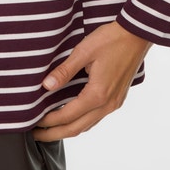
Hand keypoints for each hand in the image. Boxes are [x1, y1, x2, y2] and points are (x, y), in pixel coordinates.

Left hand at [34, 21, 151, 140]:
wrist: (137, 35)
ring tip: (50, 129)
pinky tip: (71, 117)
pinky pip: (96, 118)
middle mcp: (107, 104)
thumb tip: (46, 85)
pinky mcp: (117, 99)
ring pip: (87, 125)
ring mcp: (114, 103)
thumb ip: (65, 70)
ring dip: (67, 130)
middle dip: (54, 133)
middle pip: (76, 128)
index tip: (33, 121)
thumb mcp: (84, 51)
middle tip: (36, 134)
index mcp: (98, 94)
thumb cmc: (111, 39)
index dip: (48, 121)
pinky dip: (81, 122)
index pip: (67, 116)